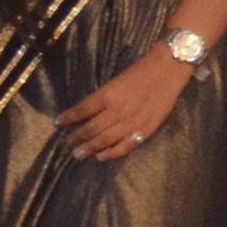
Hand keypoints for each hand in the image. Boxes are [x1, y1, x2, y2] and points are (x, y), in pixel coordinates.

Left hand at [55, 52, 194, 160]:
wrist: (169, 70)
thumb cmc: (141, 71)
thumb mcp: (116, 80)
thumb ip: (103, 97)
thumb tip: (87, 113)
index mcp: (108, 95)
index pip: (81, 111)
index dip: (68, 118)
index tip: (58, 124)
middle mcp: (117, 111)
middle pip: (91, 129)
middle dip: (77, 138)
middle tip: (68, 144)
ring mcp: (132, 122)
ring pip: (106, 140)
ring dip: (90, 148)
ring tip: (79, 154)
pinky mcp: (146, 129)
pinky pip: (126, 146)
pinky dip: (112, 153)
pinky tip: (102, 156)